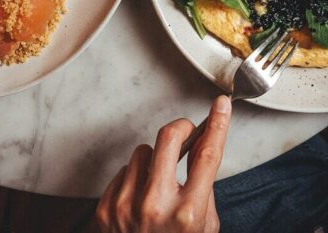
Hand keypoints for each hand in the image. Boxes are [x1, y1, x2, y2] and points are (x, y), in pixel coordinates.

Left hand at [94, 96, 230, 232]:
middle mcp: (156, 206)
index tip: (221, 106)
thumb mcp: (204, 226)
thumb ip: (203, 187)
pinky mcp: (106, 208)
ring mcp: (127, 206)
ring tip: (158, 186)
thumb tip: (204, 143)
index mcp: (188, 213)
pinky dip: (133, 180)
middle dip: (181, 129)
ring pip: (142, 152)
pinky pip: (123, 172)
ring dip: (153, 161)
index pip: (208, 154)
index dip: (217, 124)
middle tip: (186, 133)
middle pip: (168, 137)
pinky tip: (139, 201)